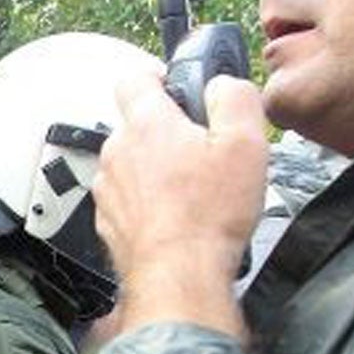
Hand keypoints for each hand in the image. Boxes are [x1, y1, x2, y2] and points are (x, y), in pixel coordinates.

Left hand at [94, 69, 270, 338]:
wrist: (180, 276)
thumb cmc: (210, 214)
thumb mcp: (245, 142)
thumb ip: (234, 98)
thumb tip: (222, 84)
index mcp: (147, 123)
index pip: (135, 77)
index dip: (158, 77)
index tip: (177, 88)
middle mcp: (117, 151)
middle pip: (137, 124)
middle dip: (167, 131)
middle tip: (202, 150)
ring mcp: (108, 188)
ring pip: (132, 163)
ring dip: (156, 168)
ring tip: (193, 190)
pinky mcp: (108, 221)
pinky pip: (128, 198)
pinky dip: (148, 202)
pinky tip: (176, 216)